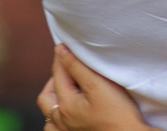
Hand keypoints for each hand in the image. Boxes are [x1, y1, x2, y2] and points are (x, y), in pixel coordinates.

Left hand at [40, 44, 155, 130]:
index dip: (62, 56)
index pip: (58, 74)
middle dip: (55, 78)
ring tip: (70, 89)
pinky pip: (56, 128)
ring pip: (49, 114)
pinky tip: (70, 111)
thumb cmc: (119, 113)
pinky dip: (58, 117)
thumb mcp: (99, 85)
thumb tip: (61, 51)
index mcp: (66, 106)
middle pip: (47, 95)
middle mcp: (61, 121)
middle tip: (69, 67)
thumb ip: (77, 67)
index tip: (67, 45)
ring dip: (55, 99)